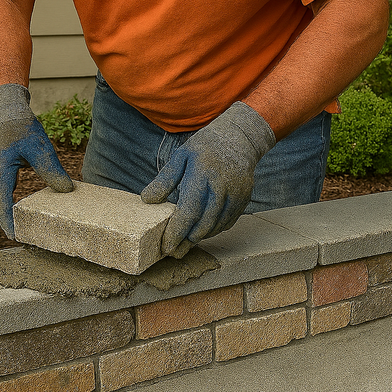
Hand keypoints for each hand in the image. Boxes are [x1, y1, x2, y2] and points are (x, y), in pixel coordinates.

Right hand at [0, 84, 73, 237]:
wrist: (4, 110)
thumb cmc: (22, 127)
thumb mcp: (40, 146)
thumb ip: (52, 169)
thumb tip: (67, 190)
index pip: (0, 203)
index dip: (8, 222)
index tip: (17, 237)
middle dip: (5, 221)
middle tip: (25, 233)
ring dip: (3, 212)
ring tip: (23, 223)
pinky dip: (2, 202)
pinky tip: (19, 207)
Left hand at [141, 102, 275, 257]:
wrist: (239, 139)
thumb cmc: (205, 148)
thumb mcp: (181, 156)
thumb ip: (164, 179)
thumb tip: (147, 199)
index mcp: (203, 174)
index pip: (189, 211)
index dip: (177, 232)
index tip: (166, 247)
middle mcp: (222, 187)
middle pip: (203, 224)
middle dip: (186, 241)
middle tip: (172, 252)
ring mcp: (236, 195)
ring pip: (215, 227)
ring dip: (198, 238)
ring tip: (184, 244)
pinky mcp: (244, 200)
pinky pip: (226, 223)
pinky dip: (212, 230)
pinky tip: (200, 231)